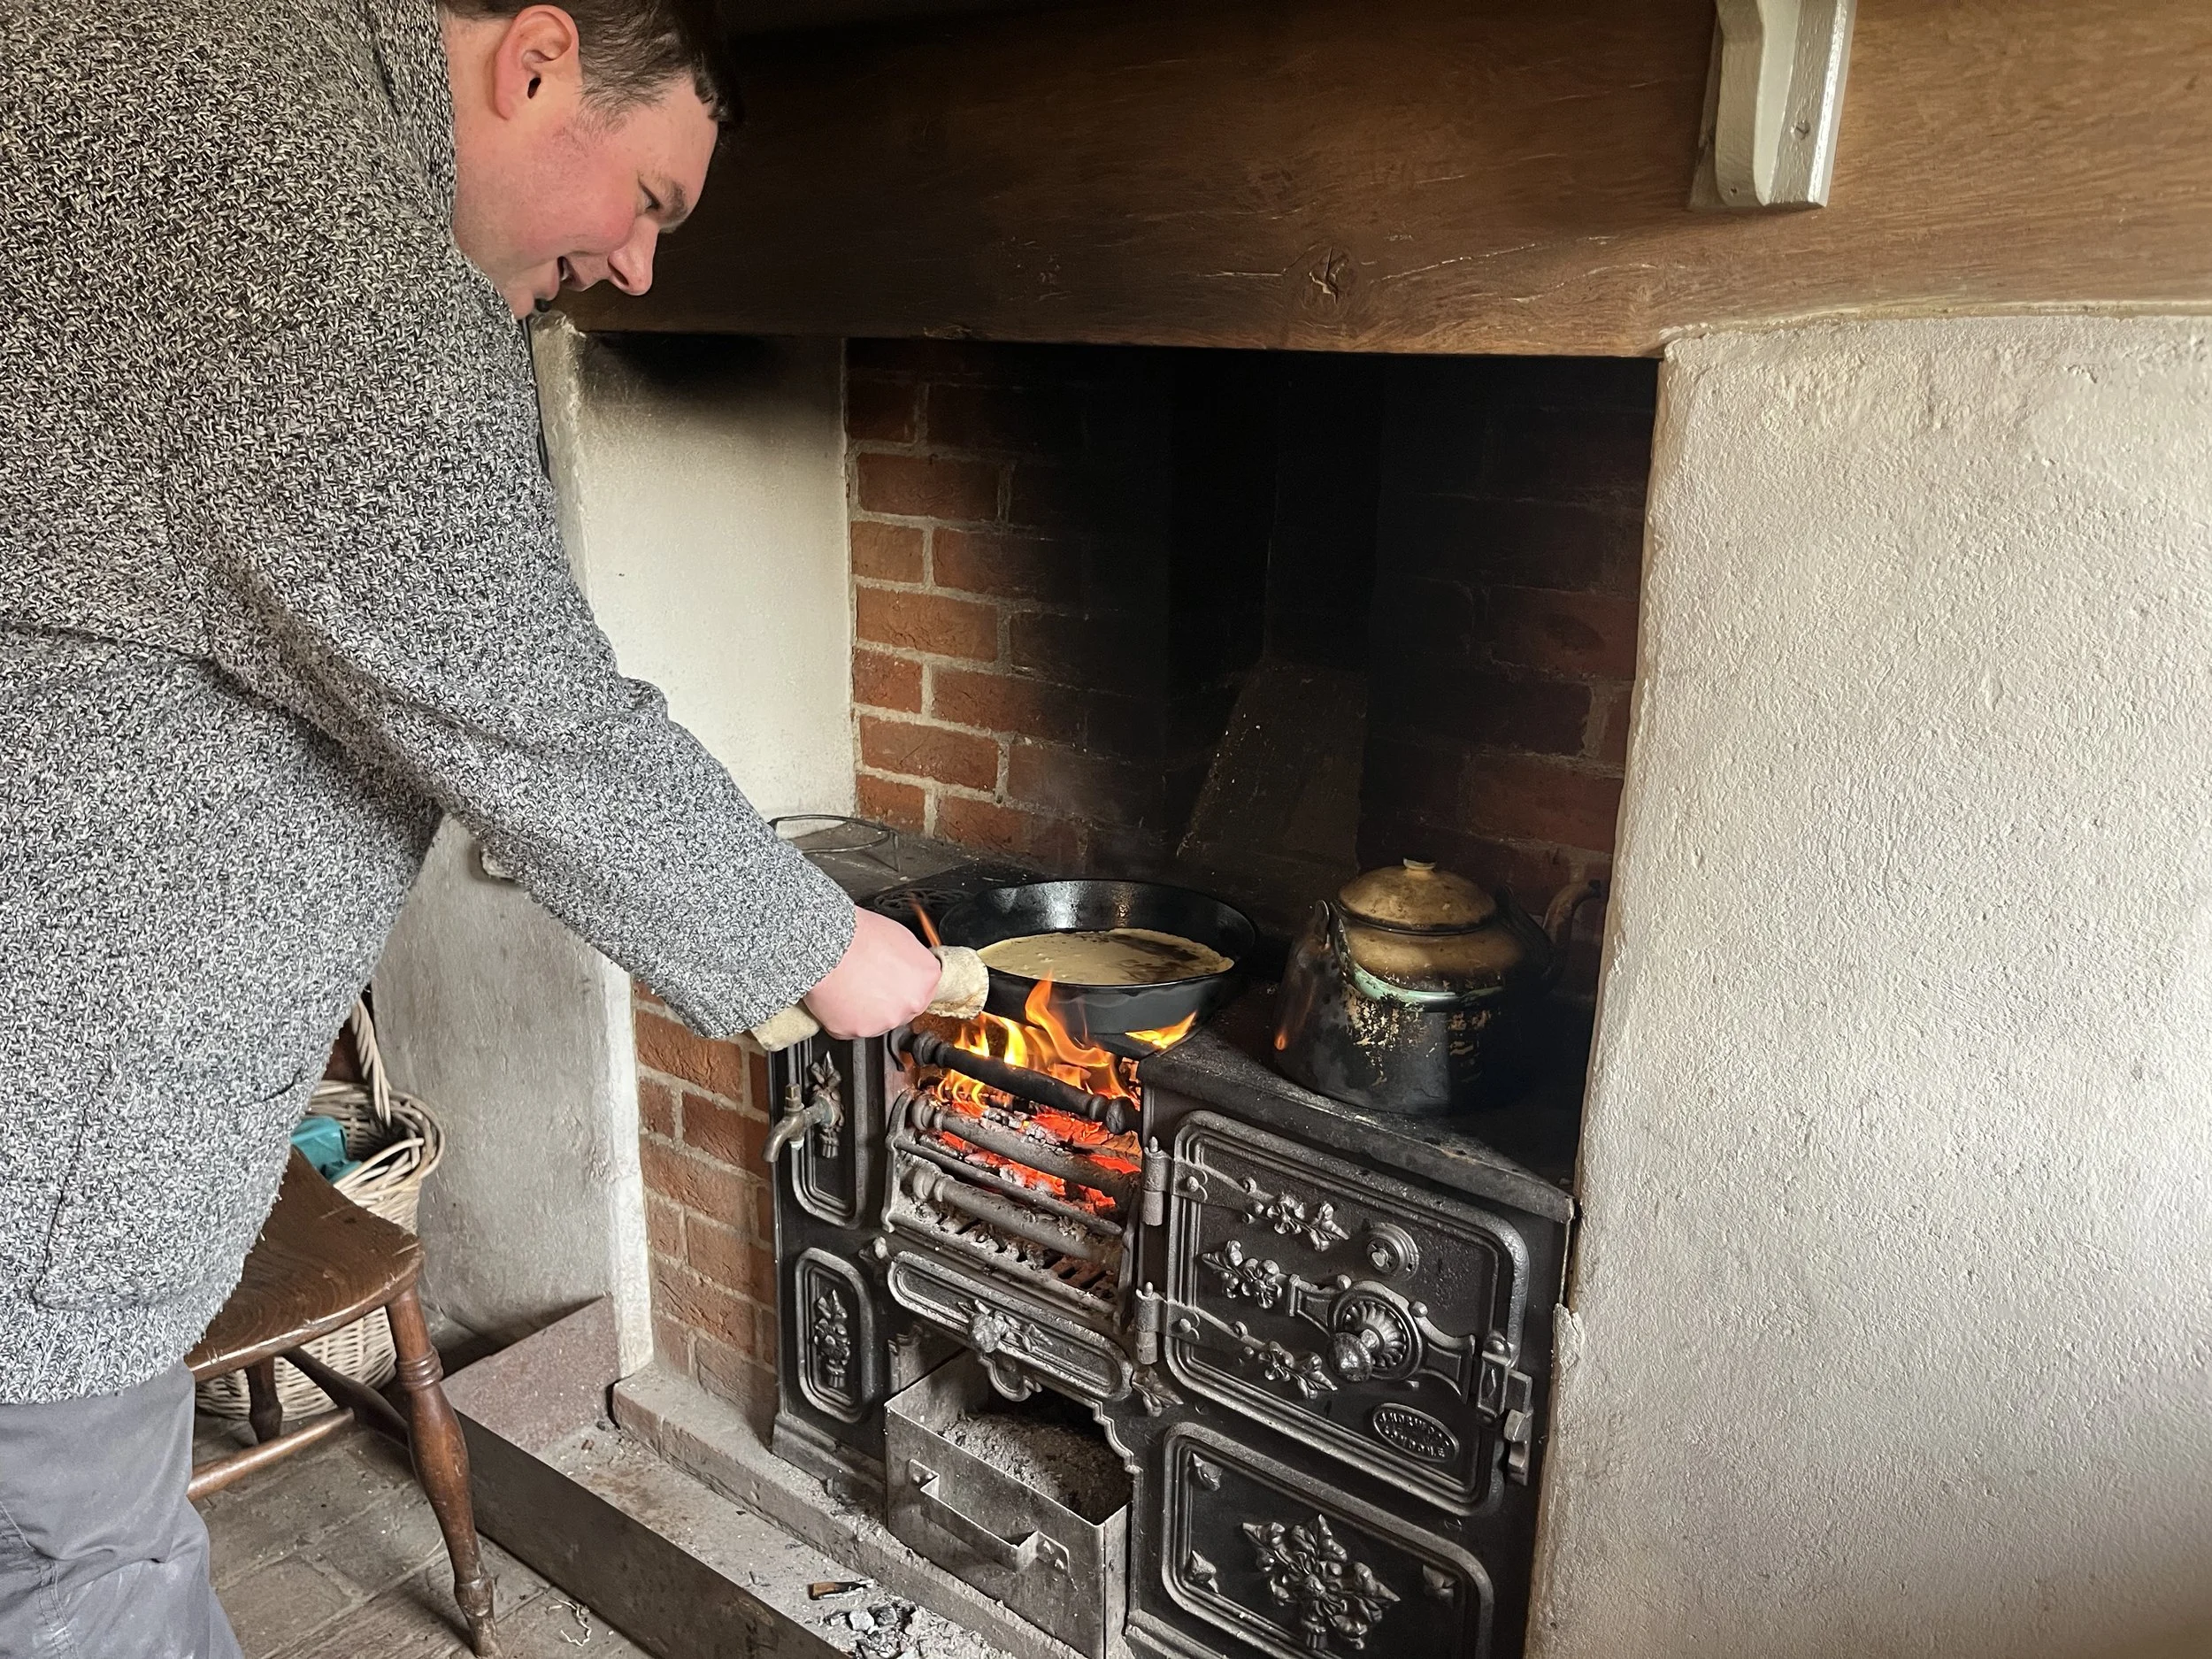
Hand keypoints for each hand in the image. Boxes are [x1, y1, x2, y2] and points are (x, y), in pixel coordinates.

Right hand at [803, 907, 942, 1038]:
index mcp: (926, 979)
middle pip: (902, 1008)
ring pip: (877, 1020)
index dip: (904, 983)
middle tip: (868, 979)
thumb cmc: (858, 935)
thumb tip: (908, 966)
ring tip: (851, 984)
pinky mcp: (856, 1031)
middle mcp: (910, 1004)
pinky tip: (840, 995)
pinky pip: (851, 1027)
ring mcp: (884, 1021)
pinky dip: (844, 1015)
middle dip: (887, 998)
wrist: (826, 944)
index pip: (923, 989)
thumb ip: (912, 960)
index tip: (891, 979)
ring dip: (865, 1008)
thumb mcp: (900, 936)